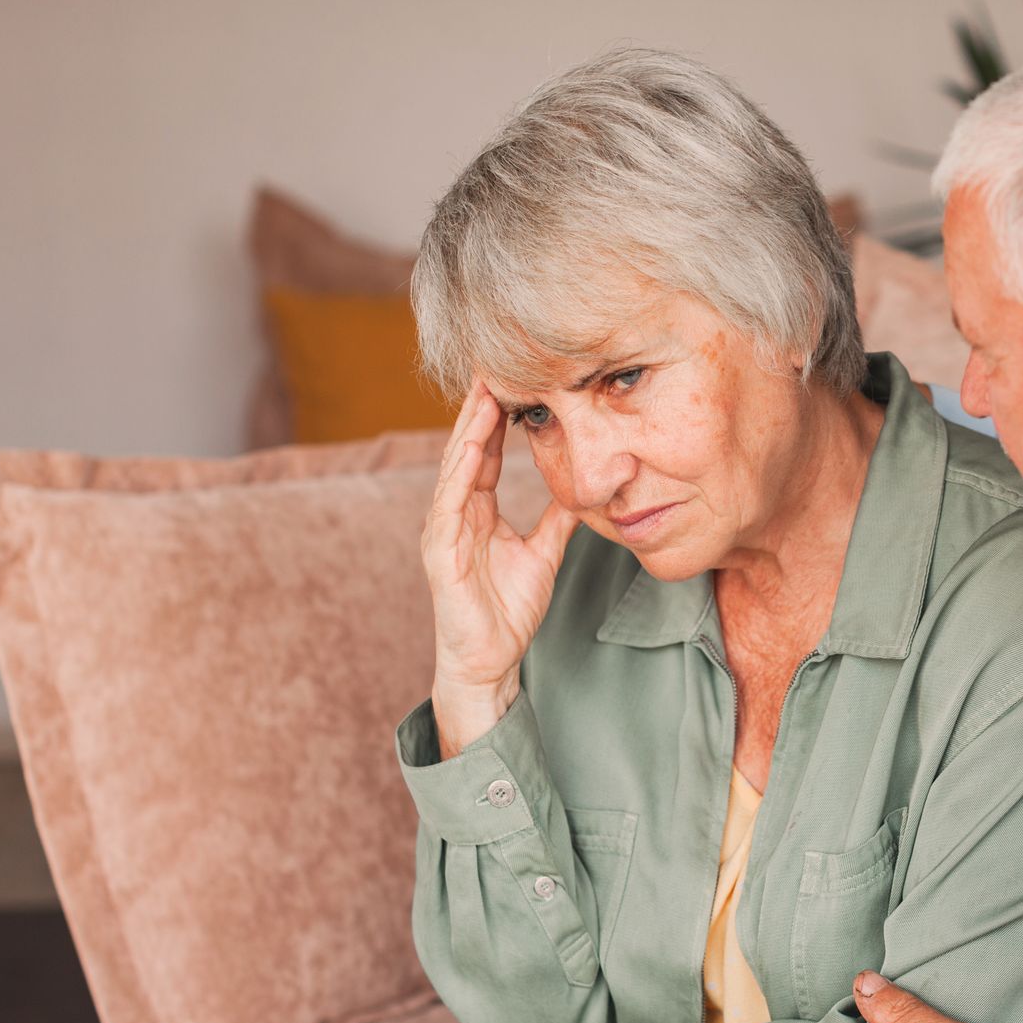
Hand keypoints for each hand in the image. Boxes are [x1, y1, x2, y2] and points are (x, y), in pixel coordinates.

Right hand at [422, 378, 578, 747]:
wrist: (489, 661)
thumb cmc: (508, 611)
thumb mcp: (543, 553)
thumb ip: (556, 520)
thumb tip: (582, 490)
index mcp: (477, 509)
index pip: (488, 449)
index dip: (500, 414)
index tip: (517, 376)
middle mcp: (455, 511)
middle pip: (469, 446)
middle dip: (481, 405)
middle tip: (497, 361)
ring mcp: (443, 528)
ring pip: (457, 465)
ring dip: (470, 426)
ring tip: (486, 388)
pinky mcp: (439, 550)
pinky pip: (450, 501)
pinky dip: (461, 470)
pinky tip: (473, 443)